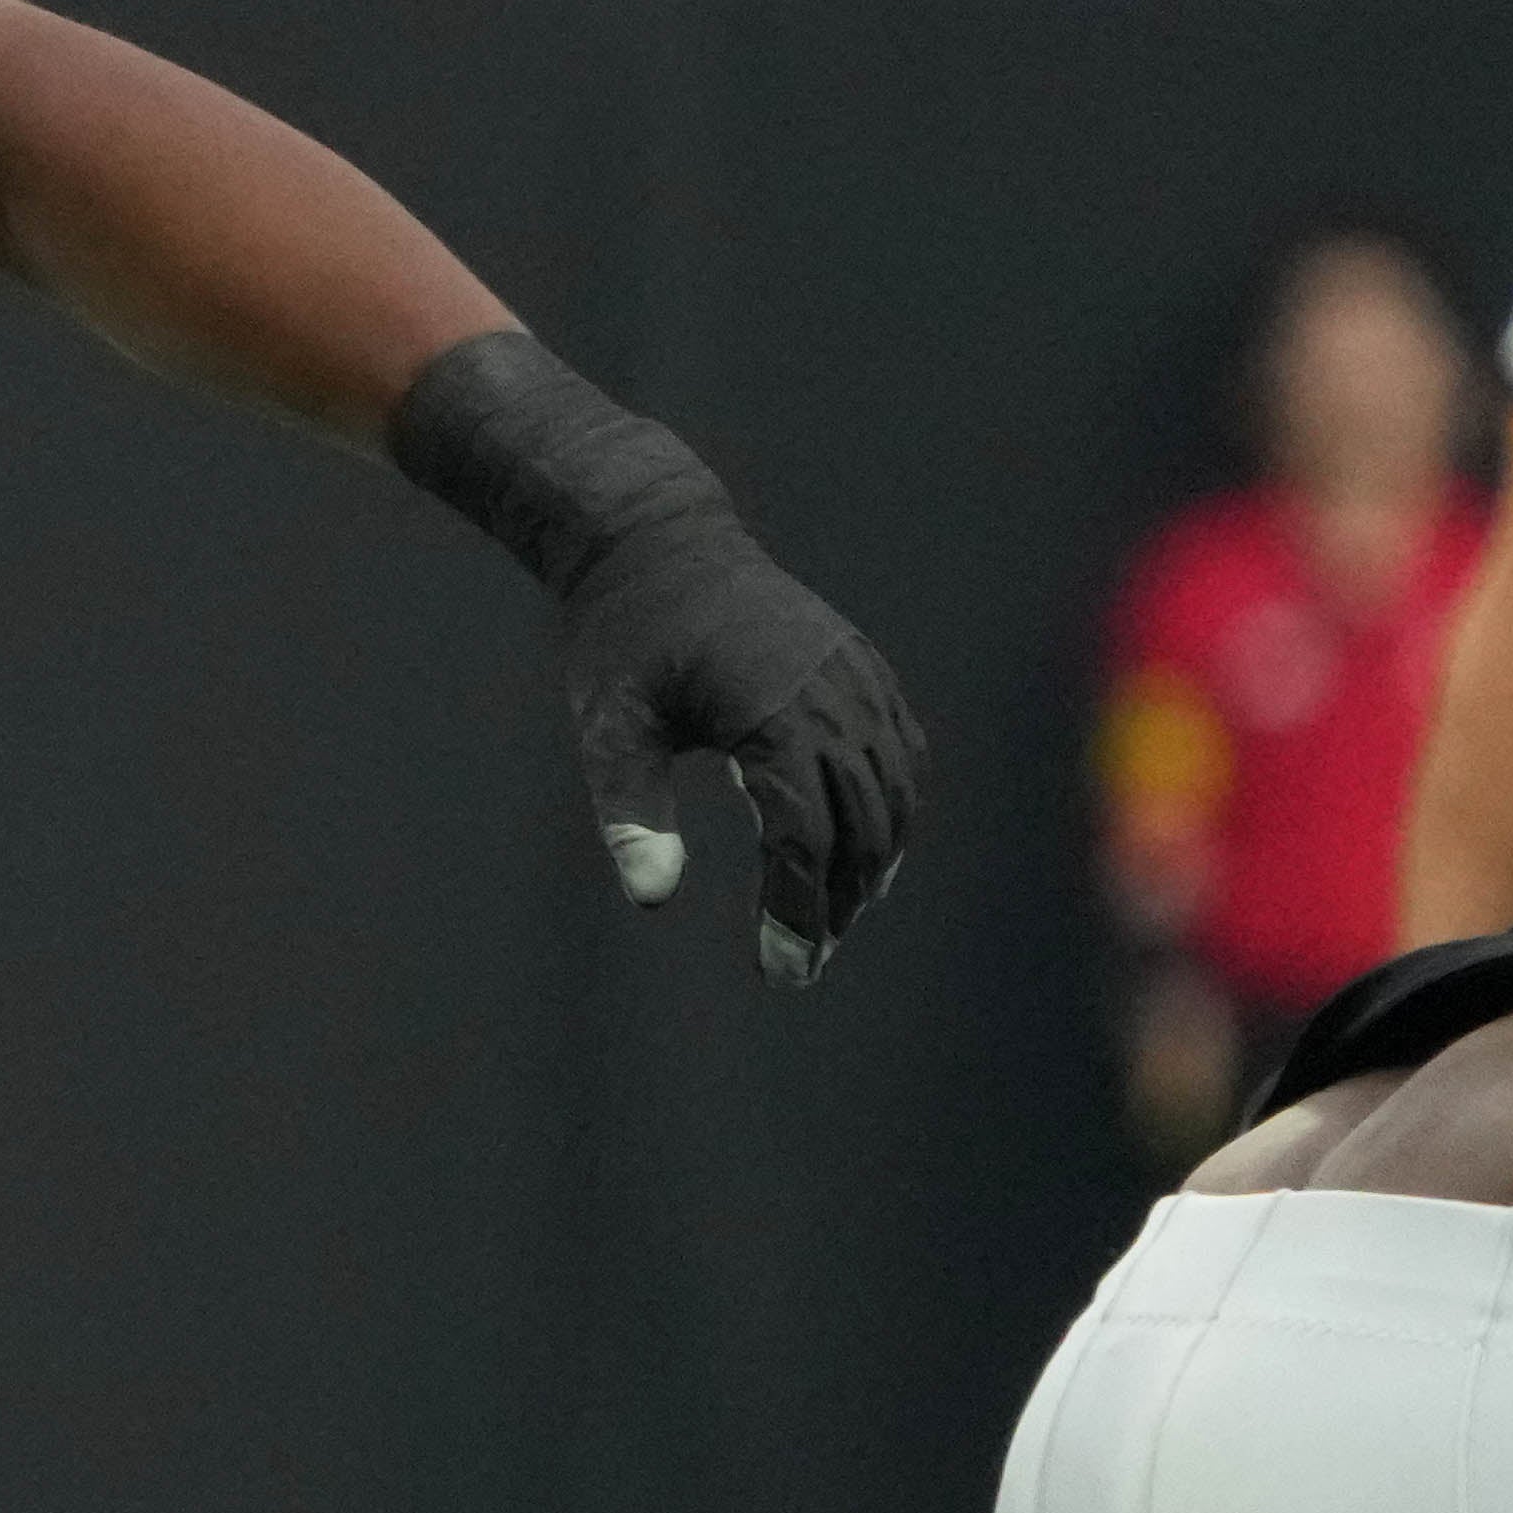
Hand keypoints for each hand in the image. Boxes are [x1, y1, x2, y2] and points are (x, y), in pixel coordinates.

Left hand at [386, 328, 926, 983]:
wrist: (658, 541)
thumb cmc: (623, 641)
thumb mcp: (609, 727)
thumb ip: (631, 813)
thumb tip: (653, 901)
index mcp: (774, 717)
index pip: (805, 841)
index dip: (797, 912)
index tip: (781, 970)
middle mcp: (834, 698)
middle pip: (862, 828)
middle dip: (838, 902)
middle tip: (803, 961)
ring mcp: (858, 678)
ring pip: (896, 793)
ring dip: (876, 861)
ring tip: (835, 917)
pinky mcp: (863, 666)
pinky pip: (903, 750)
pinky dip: (896, 806)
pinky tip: (866, 850)